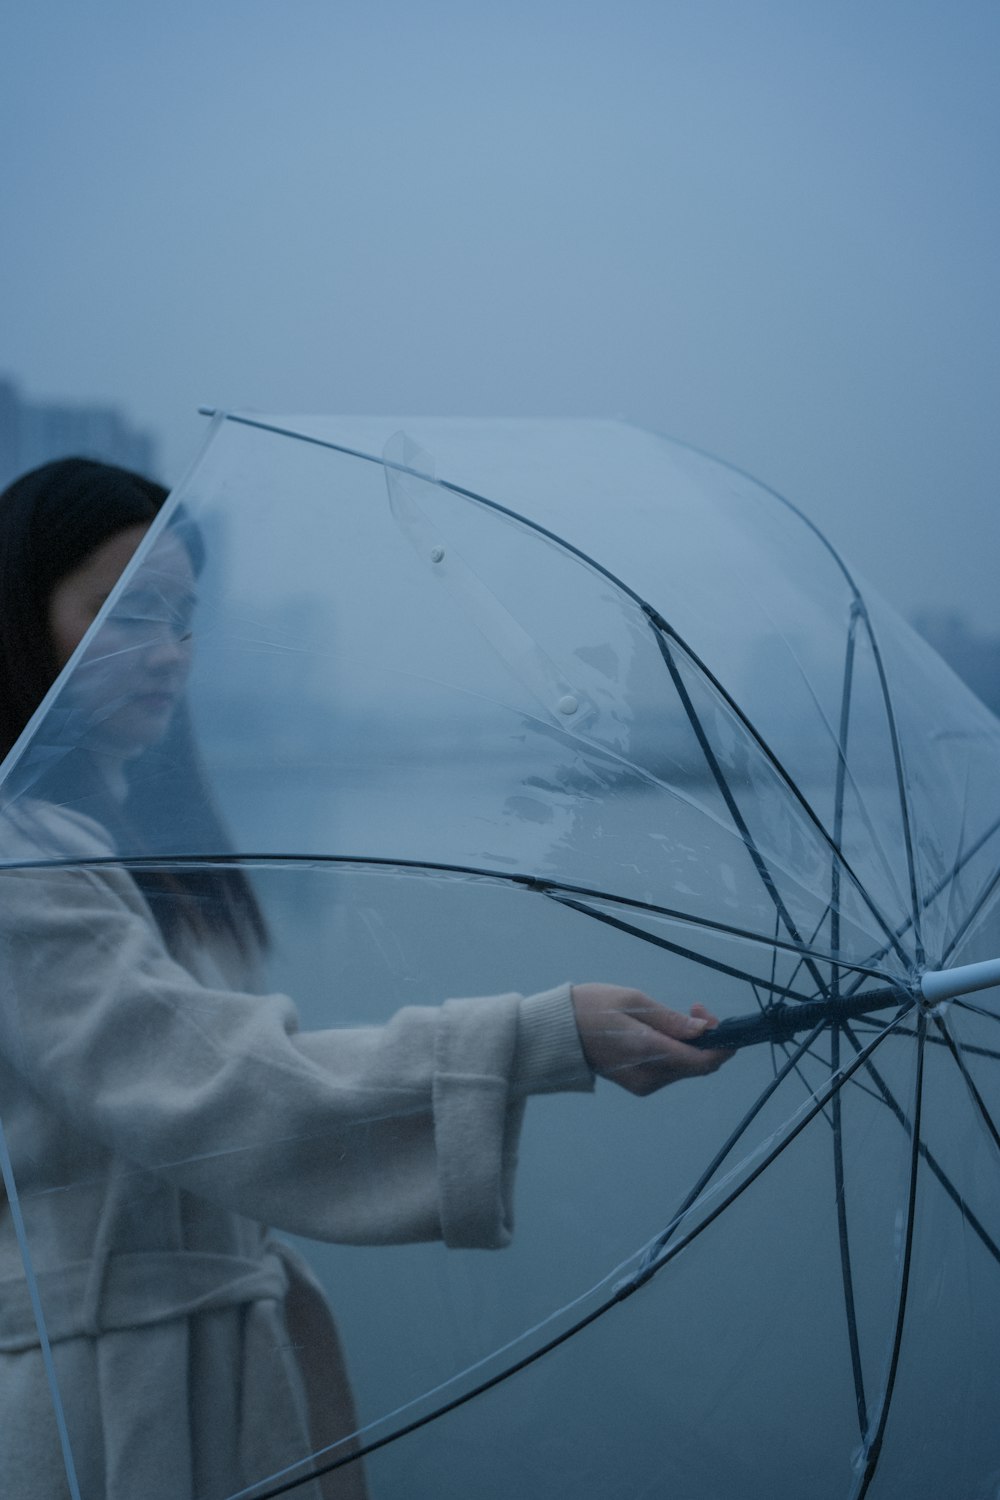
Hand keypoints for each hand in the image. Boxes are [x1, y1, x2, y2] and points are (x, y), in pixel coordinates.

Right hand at [571, 984, 731, 1095]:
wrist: (556, 1033)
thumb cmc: (592, 1008)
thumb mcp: (633, 1000)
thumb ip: (671, 1019)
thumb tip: (704, 1030)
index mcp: (648, 1051)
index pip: (703, 1061)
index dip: (721, 1044)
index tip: (714, 1018)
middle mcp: (650, 1075)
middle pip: (698, 1066)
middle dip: (705, 1039)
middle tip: (693, 1007)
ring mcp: (644, 1084)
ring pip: (686, 1069)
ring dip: (691, 1045)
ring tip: (673, 1015)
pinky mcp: (638, 1085)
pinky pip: (670, 1071)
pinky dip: (676, 1053)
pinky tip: (662, 1033)